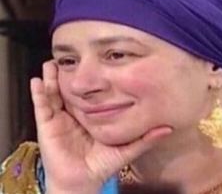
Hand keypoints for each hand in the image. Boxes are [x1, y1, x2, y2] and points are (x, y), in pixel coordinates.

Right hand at [30, 60, 171, 193]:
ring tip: (53, 63)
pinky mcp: (46, 125)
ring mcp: (59, 118)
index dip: (90, 79)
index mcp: (89, 115)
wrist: (81, 182)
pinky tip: (37, 81)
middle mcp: (73, 113)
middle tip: (71, 58)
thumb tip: (167, 129)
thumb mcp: (124, 148)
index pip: (88, 93)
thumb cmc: (100, 165)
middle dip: (69, 74)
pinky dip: (38, 93)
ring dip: (52, 78)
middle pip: (70, 89)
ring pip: (54, 93)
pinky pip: (41, 106)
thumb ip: (144, 138)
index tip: (94, 63)